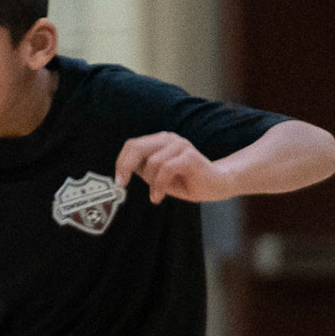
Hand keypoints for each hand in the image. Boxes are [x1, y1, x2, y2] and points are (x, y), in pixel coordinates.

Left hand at [113, 132, 235, 203]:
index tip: (118, 181)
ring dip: (151, 183)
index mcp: (160, 142)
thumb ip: (143, 170)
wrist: (216, 185)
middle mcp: (169, 139)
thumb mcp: (158, 177)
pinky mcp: (190, 156)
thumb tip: (123, 171)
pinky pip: (166, 169)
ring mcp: (181, 145)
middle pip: (136, 147)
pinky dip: (159, 185)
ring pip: (152, 162)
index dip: (121, 162)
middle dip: (125, 166)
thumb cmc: (187, 181)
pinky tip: (159, 196)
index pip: (133, 145)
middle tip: (122, 184)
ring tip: (157, 195)